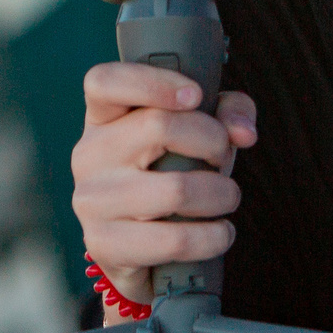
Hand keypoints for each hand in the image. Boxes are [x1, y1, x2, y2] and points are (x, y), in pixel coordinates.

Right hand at [69, 63, 258, 305]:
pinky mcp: (104, 245)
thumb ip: (228, 113)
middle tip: (222, 157)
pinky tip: (218, 233)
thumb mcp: (200, 134)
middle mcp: (89, 154)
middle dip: (213, 141)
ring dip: (221, 195)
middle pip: (158, 126)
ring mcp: (91, 201)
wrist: (142, 250)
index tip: (196, 95)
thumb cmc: (171, 177)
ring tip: (226, 198)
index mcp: (104, 118)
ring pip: (175, 189)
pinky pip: (175, 240)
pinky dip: (213, 237)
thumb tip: (243, 132)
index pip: (105, 82)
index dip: (153, 82)